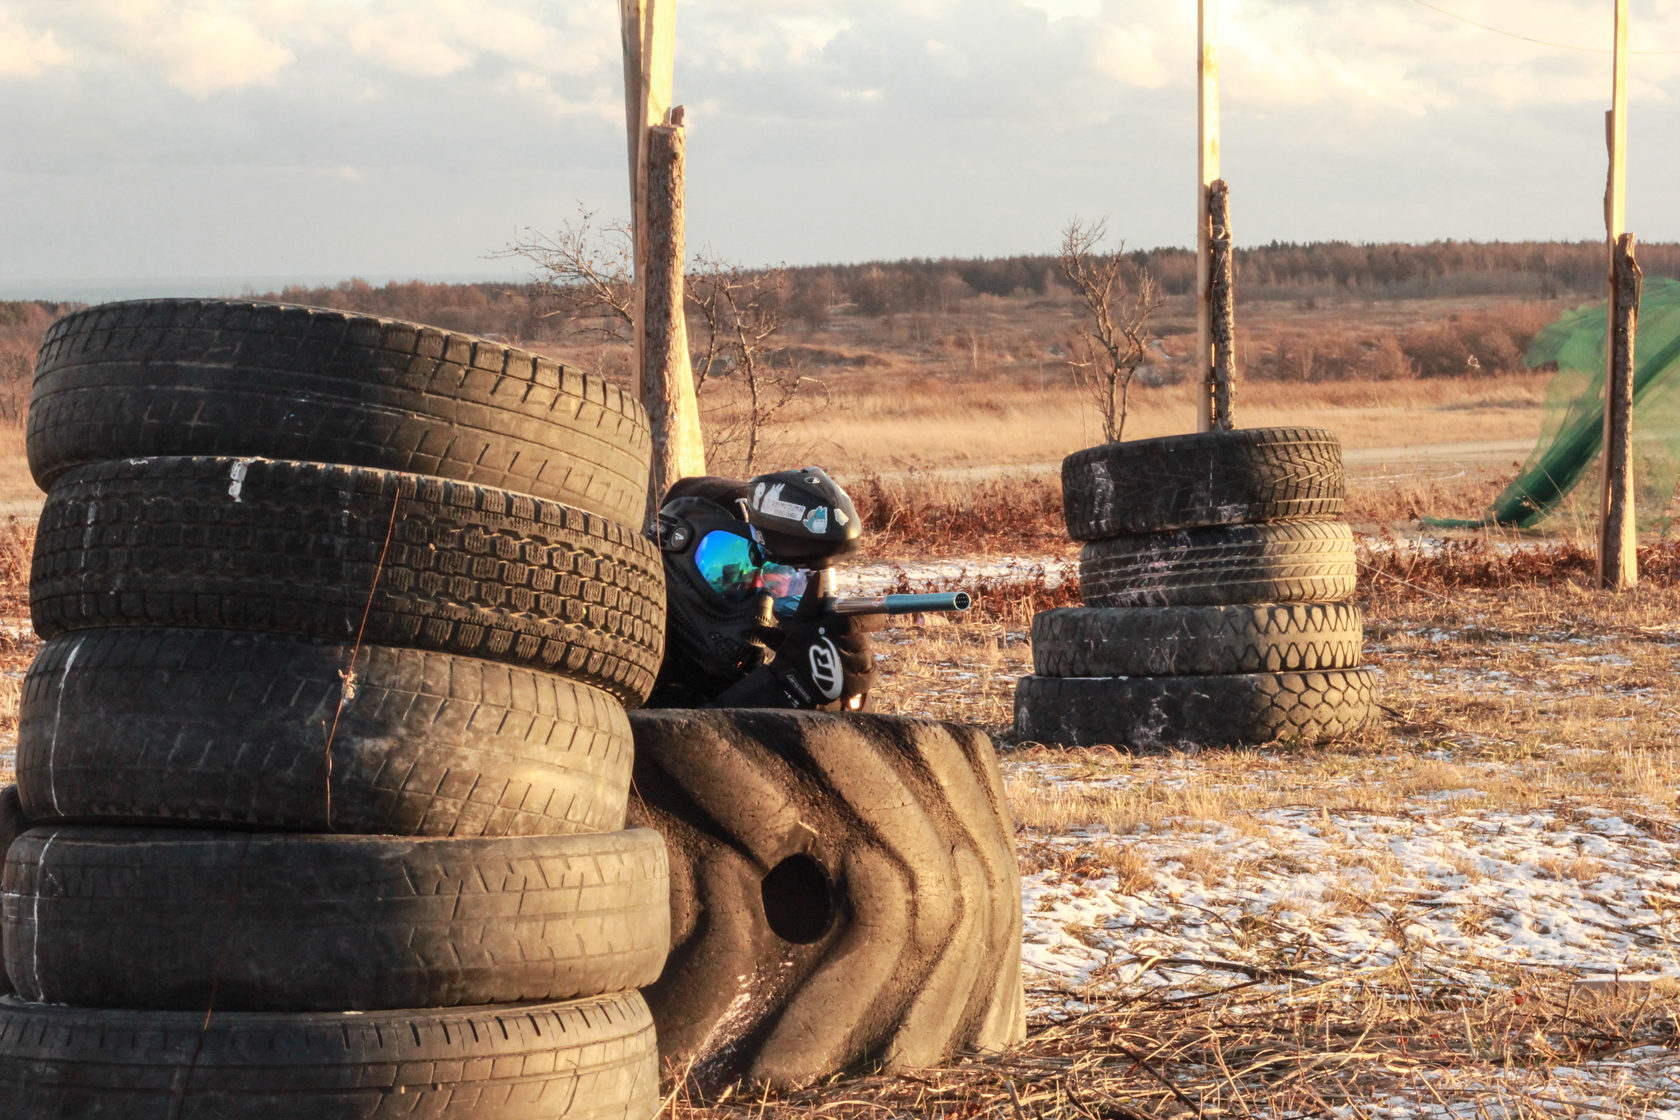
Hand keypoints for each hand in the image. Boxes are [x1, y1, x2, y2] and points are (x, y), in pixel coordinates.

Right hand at [769, 588, 875, 709]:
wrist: (790, 685)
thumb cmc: (794, 652)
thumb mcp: (801, 623)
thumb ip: (813, 600)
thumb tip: (818, 575)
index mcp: (837, 626)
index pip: (863, 617)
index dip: (874, 619)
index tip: (878, 620)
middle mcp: (848, 644)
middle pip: (863, 640)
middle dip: (855, 643)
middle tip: (840, 649)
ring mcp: (853, 665)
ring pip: (866, 657)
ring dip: (858, 660)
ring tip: (840, 665)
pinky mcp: (856, 684)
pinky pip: (871, 674)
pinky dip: (865, 674)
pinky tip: (852, 675)